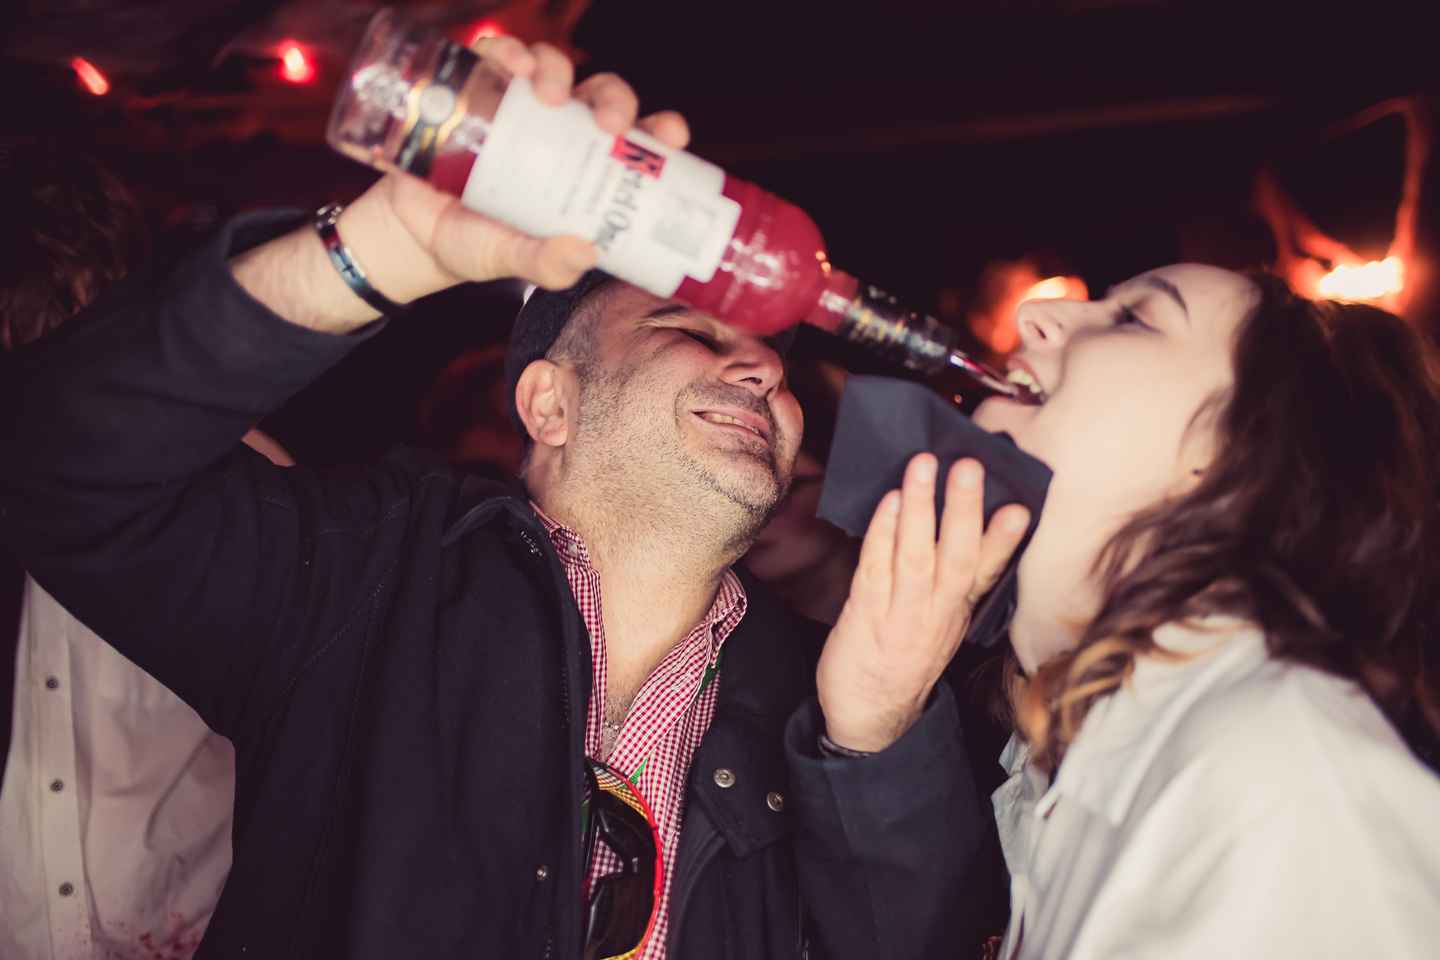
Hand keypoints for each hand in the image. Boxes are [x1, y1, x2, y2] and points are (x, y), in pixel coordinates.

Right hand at [347, 37, 691, 299]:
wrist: (413, 235)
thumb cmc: (477, 244)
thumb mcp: (514, 260)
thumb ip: (548, 264)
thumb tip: (586, 252)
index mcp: (584, 168)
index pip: (634, 140)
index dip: (659, 131)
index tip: (673, 137)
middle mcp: (558, 131)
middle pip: (600, 96)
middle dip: (615, 100)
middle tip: (609, 124)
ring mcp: (516, 107)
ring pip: (552, 67)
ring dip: (558, 70)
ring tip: (550, 94)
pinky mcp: (475, 89)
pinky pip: (495, 55)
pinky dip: (507, 51)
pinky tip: (511, 64)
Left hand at [816, 454, 1029, 752]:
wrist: (870, 718)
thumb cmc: (904, 662)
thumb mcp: (943, 627)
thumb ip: (953, 584)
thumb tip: (966, 530)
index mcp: (957, 612)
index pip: (985, 572)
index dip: (1003, 541)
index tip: (1020, 509)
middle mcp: (935, 613)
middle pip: (954, 556)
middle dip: (962, 509)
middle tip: (969, 467)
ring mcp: (901, 614)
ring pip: (914, 554)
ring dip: (918, 507)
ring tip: (923, 467)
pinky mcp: (865, 615)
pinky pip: (876, 567)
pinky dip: (882, 532)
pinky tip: (887, 502)